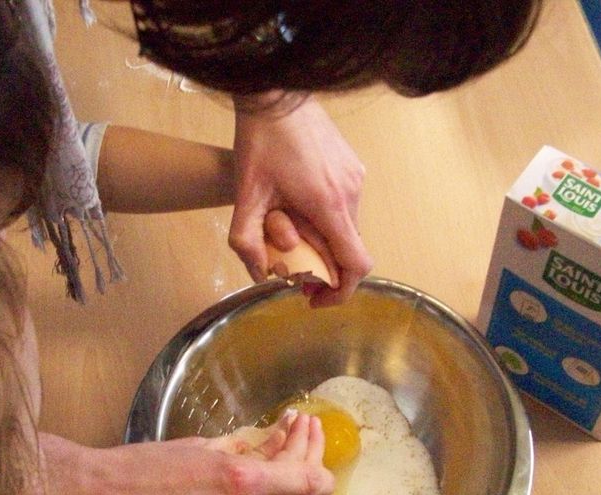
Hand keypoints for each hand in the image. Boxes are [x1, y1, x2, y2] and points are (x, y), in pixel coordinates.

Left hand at [229, 94, 371, 306]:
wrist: (275, 92)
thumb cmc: (260, 141)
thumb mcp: (244, 195)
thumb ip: (246, 241)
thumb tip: (259, 274)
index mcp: (329, 206)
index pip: (356, 264)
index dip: (341, 291)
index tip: (317, 297)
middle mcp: (351, 193)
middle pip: (347, 248)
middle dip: (321, 265)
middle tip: (289, 264)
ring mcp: (356, 177)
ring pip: (345, 227)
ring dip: (321, 238)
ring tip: (288, 226)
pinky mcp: (353, 165)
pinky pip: (344, 205)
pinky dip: (325, 217)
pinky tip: (297, 204)